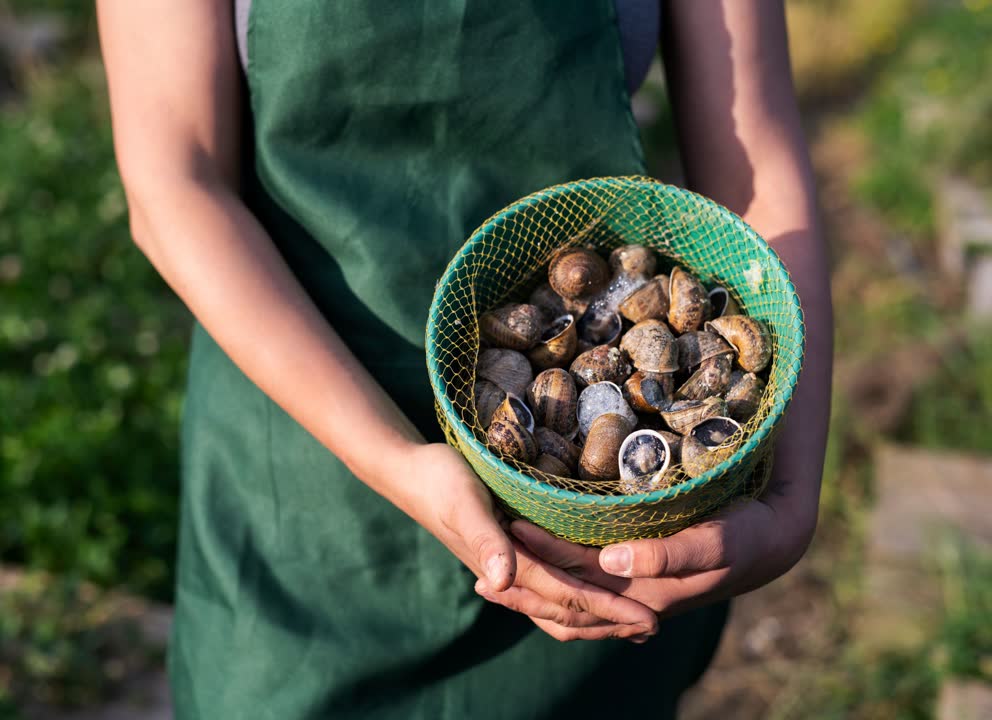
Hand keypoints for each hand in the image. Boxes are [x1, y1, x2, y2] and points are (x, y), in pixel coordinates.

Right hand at [402, 444, 658, 640]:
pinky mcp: (508, 554)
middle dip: (610, 620)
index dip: (609, 608)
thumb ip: (484, 539)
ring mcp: (508, 567)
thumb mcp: (464, 502)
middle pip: (567, 610)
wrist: (412, 473)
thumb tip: (501, 581)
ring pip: (557, 606)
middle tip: (654, 625)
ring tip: (628, 620)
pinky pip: (546, 586)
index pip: (568, 596)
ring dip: (594, 616)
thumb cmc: (441, 481)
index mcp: (509, 565)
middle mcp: (511, 574)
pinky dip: (572, 598)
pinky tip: (586, 591)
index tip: (649, 616)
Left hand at [496, 466, 817, 618]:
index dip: (540, 555)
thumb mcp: (715, 542)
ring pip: (572, 607)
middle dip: (522, 585)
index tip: (504, 531)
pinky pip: (589, 601)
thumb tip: (612, 561)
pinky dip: (558, 595)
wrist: (772, 544)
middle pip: (565, 598)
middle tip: (478, 566)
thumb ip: (666, 552)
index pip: (578, 576)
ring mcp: (635, 598)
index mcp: (643, 591)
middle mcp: (632, 601)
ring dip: (533, 597)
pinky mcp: (639, 586)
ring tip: (491, 583)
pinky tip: (540, 582)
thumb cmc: (746, 537)